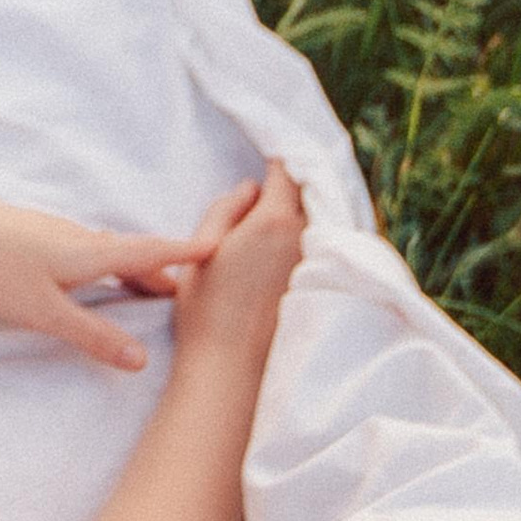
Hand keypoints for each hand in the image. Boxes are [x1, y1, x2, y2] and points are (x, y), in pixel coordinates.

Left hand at [0, 190, 231, 373]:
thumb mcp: (44, 312)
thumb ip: (92, 336)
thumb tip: (140, 360)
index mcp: (90, 252)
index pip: (150, 252)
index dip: (184, 254)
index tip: (220, 247)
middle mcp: (77, 237)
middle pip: (130, 254)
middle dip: (159, 270)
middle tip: (186, 289)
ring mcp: (51, 233)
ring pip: (103, 251)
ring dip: (129, 268)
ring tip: (143, 287)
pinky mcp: (28, 235)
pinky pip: (80, 249)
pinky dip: (100, 264)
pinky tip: (86, 276)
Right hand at [170, 164, 306, 361]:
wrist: (229, 368)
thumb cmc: (206, 309)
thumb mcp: (202, 248)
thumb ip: (226, 209)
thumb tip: (249, 190)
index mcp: (274, 220)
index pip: (286, 171)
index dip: (277, 158)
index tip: (267, 152)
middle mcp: (304, 236)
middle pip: (306, 194)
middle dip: (292, 183)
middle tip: (273, 177)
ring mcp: (314, 261)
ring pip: (314, 220)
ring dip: (301, 209)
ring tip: (277, 207)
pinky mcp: (316, 283)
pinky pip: (318, 245)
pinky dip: (308, 235)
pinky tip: (286, 243)